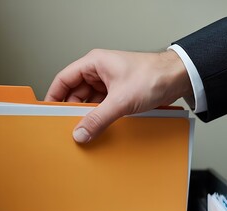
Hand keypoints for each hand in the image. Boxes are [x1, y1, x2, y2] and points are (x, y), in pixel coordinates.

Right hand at [45, 49, 192, 142]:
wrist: (180, 78)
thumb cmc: (154, 75)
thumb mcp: (121, 100)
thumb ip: (98, 118)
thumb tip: (81, 132)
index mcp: (94, 63)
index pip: (64, 79)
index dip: (53, 95)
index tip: (47, 111)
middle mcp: (99, 71)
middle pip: (75, 92)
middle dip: (71, 109)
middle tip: (67, 126)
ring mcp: (109, 82)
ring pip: (88, 100)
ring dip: (86, 115)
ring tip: (83, 129)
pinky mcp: (118, 92)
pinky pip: (101, 105)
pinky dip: (98, 116)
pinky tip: (97, 127)